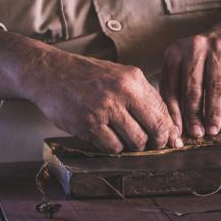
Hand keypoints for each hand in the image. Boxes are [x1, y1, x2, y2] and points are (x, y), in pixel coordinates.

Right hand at [0, 30, 180, 153]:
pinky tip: (107, 138)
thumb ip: (142, 96)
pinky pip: (112, 147)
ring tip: (125, 139)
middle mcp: (122, 92)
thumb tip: (167, 124)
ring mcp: (105, 109)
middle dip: (157, 142)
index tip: (171, 140)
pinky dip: (113, 147)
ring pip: (135, 141)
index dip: (169, 130)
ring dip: (133, 146)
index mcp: (134, 79)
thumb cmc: (88, 76)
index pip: (163, 111)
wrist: (50, 73)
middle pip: (155, 129)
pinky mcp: (88, 124)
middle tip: (153, 146)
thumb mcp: (119, 75)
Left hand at [160, 13, 220, 137]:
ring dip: (214, 113)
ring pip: (216, 88)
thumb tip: (175, 126)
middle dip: (194, 114)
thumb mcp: (182, 67)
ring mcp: (219, 51)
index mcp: (175, 52)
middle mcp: (196, 47)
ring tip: (213, 131)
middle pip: (193, 87)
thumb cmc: (200, 61)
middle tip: (196, 134)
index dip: (173, 111)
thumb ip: (176, 90)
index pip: (171, 86)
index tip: (176, 131)